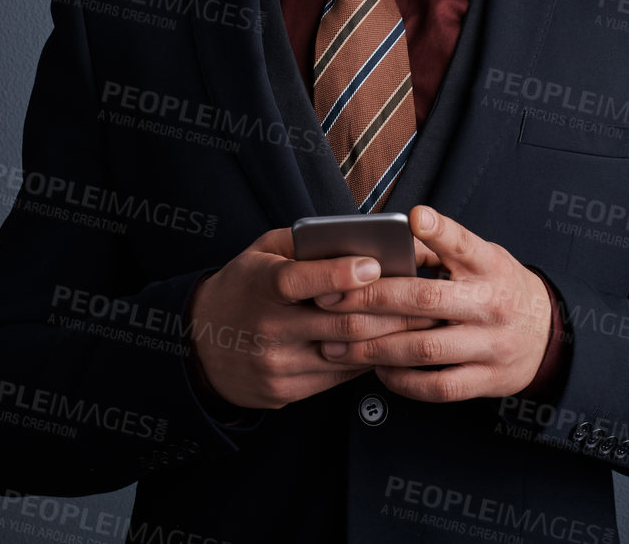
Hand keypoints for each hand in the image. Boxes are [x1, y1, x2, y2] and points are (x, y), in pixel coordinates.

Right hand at [187, 226, 440, 409]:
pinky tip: (391, 346)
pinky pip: (340, 376)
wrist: (201, 346)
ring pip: (347, 353)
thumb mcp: (260, 253)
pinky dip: (368, 360)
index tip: (376, 264)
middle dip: (389, 311)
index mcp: (259, 286)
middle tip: (427, 299)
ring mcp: (277, 363)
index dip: (339, 273)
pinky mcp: (286, 390)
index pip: (300, 280)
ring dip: (389, 339)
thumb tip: (356, 238)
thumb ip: (302, 244)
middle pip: (338, 321)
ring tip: (422, 324)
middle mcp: (267, 327)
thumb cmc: (243, 288)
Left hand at [312, 205, 553, 401]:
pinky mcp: (488, 380)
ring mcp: (491, 345)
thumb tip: (390, 238)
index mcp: (489, 266)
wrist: (551, 335)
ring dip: (374, 348)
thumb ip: (443, 249)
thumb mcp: (484, 258)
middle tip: (330, 300)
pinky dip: (403, 381)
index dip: (440, 230)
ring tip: (338, 345)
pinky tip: (378, 370)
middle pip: (425, 301)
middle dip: (371, 300)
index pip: (464, 244)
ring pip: (424, 349)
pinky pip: (438, 387)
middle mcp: (491, 304)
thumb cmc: (502, 288)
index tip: (416, 217)